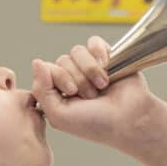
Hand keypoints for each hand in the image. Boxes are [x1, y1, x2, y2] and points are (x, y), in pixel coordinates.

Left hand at [30, 36, 159, 150]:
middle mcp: (72, 78)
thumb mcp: (58, 115)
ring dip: (90, 69)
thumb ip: (41, 90)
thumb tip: (36, 62)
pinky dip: (99, 52)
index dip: (58, 76)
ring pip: (77, 51)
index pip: (45, 69)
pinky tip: (107, 67)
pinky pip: (93, 42)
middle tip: (91, 96)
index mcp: (58, 92)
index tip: (71, 92)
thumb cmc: (95, 123)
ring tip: (102, 86)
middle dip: (77, 78)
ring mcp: (89, 67)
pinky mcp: (107, 57)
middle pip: (62, 60)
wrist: (130, 119)